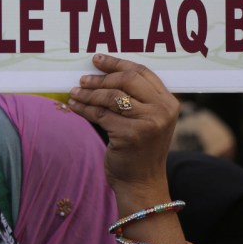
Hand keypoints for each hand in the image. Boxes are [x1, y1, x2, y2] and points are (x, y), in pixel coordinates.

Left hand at [67, 54, 179, 192]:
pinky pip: (100, 114)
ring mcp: (147, 123)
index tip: (98, 60)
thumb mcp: (149, 120)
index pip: (142, 72)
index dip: (117, 63)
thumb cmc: (140, 149)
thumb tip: (103, 73)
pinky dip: (84, 108)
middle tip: (83, 78)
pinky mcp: (129, 135)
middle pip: (127, 80)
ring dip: (89, 92)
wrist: (142, 183)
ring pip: (111, 96)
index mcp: (169, 102)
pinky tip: (74, 105)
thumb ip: (138, 98)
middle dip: (102, 77)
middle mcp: (162, 110)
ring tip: (75, 91)